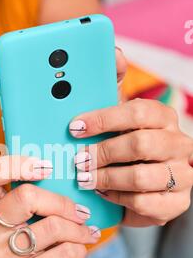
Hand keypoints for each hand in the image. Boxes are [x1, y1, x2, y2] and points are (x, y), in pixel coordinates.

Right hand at [0, 156, 100, 257]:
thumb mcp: (24, 214)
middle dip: (61, 201)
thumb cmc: (30, 238)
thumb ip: (36, 192)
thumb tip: (71, 172)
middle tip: (80, 210)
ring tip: (86, 231)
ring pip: (53, 226)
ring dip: (79, 228)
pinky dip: (81, 248)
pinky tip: (80, 248)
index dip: (15, 164)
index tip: (47, 167)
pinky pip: (66, 253)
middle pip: (25, 196)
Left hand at [70, 50, 192, 226]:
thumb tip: (116, 55)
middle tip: (78, 160)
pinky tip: (103, 193)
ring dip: (105, 178)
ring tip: (85, 179)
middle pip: (139, 145)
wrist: (140, 188)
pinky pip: (143, 202)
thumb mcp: (116, 119)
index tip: (75, 127)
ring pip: (140, 177)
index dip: (104, 119)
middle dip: (102, 153)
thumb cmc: (124, 148)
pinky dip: (117, 198)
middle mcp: (178, 143)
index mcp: (164, 117)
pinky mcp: (177, 203)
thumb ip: (113, 88)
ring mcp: (182, 174)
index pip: (138, 111)